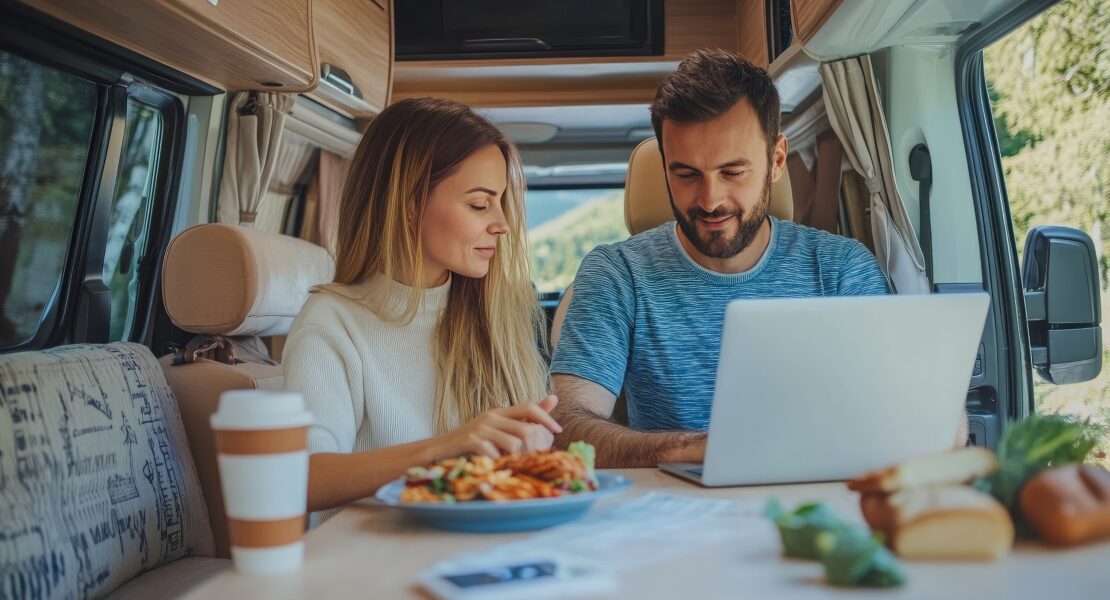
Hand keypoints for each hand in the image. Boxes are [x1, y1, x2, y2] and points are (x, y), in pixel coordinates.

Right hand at [436, 395, 561, 458]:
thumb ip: (524, 417)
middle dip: (535, 448)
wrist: (437, 451)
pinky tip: (495, 466)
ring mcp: (480, 429)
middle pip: (526, 430)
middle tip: (534, 460)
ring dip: (517, 459)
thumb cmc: (471, 442)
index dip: (547, 418)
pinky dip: (500, 464)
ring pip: (514, 444)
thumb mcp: (498, 427)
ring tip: (512, 465)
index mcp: (499, 412)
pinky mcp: (471, 442)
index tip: (558, 431)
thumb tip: (554, 398)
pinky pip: (497, 454)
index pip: (529, 408)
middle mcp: (491, 417)